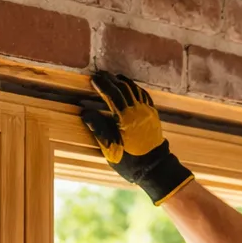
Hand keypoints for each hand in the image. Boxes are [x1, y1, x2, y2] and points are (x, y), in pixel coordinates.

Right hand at [80, 72, 194, 204]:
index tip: (93, 79)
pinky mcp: (152, 114)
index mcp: (125, 118)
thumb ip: (99, 129)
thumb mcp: (110, 149)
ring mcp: (147, 111)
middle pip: (123, 88)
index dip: (102, 85)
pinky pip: (143, 95)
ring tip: (113, 77)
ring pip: (134, 90)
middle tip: (100, 74)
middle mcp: (138, 110)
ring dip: (123, 82)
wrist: (155, 168)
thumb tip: (86, 113)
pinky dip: (135, 88)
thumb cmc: (131, 161)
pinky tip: (130, 87)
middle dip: (111, 80)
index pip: (112, 95)